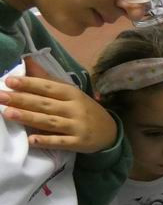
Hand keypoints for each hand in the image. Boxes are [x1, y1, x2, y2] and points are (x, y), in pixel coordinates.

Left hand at [0, 57, 117, 152]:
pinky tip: (31, 140)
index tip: (9, 81)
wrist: (109, 132)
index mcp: (72, 94)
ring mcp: (77, 126)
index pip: (48, 87)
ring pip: (50, 121)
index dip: (29, 84)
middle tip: (1, 97)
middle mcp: (74, 109)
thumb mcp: (71, 92)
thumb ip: (49, 80)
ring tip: (8, 113)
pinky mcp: (78, 143)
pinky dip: (46, 141)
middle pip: (45, 104)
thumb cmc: (84, 109)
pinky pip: (60, 142)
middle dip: (22, 100)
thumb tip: (28, 61)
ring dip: (29, 118)